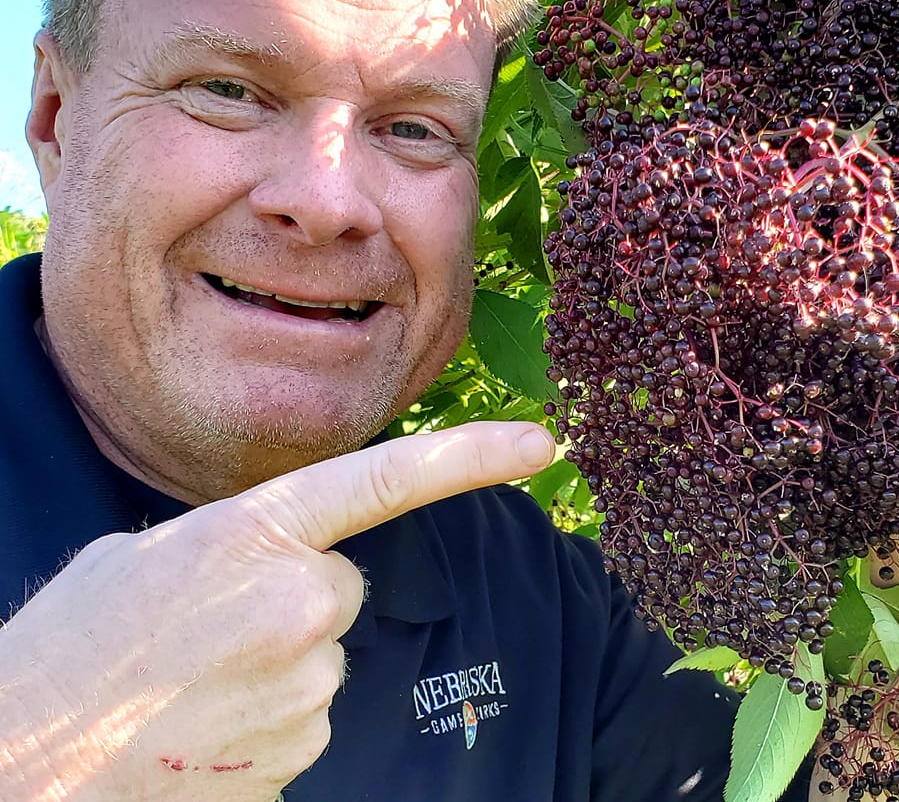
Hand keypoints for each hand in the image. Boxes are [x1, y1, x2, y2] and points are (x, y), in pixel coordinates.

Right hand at [0, 421, 554, 801]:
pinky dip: (265, 724)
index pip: (383, 482)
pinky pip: (305, 718)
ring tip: (192, 685)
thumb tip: (277, 563)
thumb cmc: (71, 647)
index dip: (469, 456)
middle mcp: (300, 600)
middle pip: (342, 589)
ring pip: (323, 659)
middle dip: (296, 605)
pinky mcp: (301, 749)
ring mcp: (306, 681)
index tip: (541, 445)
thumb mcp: (148, 559)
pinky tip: (203, 727)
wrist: (23, 758)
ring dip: (276, 669)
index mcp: (256, 534)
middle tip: (210, 633)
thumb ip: (236, 546)